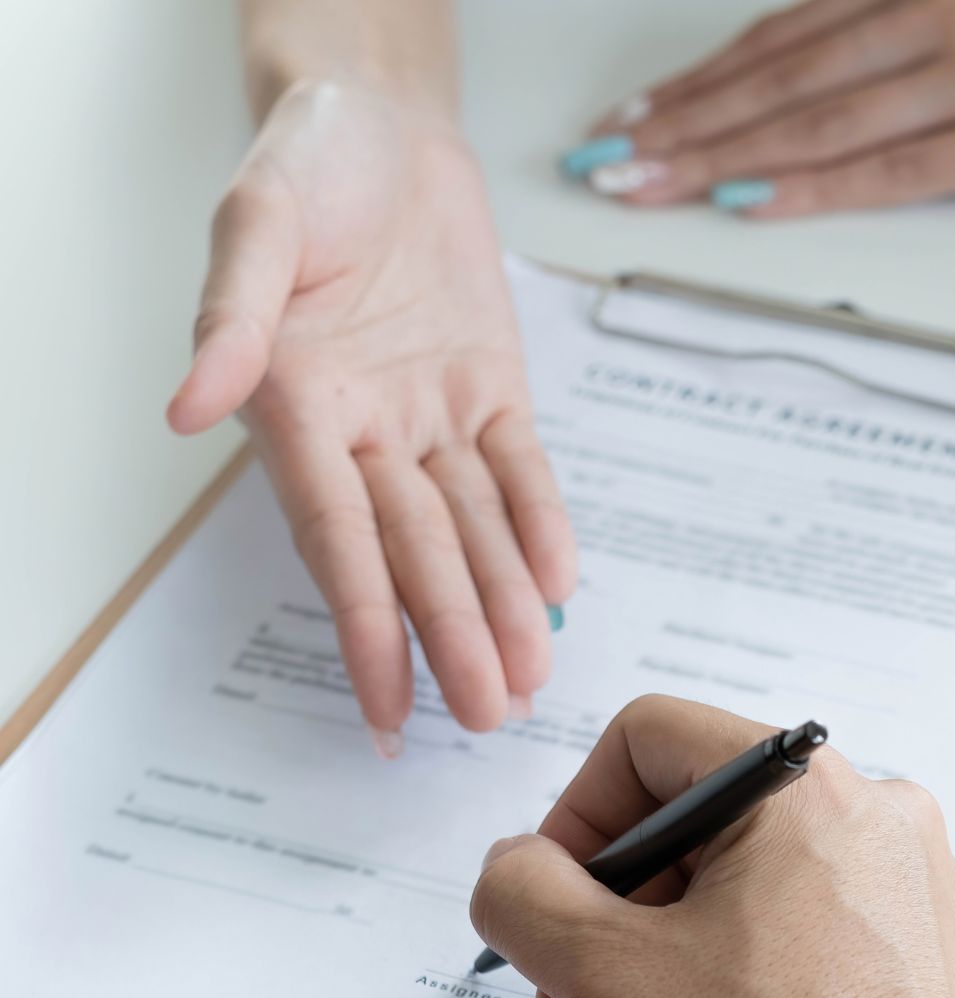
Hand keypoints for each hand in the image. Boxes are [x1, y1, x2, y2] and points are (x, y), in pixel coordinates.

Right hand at [169, 81, 575, 751]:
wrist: (382, 121)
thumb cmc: (308, 163)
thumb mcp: (257, 221)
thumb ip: (231, 316)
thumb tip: (190, 409)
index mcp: (297, 403)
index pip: (334, 536)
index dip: (363, 623)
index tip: (387, 705)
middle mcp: (366, 427)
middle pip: (415, 550)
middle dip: (452, 633)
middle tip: (487, 714)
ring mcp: (431, 413)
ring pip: (472, 526)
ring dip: (503, 601)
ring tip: (530, 678)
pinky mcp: (490, 389)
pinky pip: (520, 470)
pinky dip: (540, 523)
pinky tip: (561, 584)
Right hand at [470, 696, 954, 997]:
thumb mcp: (610, 974)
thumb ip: (526, 895)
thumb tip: (513, 868)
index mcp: (805, 784)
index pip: (652, 737)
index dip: (575, 814)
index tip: (548, 901)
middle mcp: (874, 815)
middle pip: (696, 823)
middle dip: (609, 915)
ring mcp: (906, 887)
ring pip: (743, 890)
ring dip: (656, 964)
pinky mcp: (918, 956)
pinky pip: (798, 938)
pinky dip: (728, 984)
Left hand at [572, 0, 954, 216]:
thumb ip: (951, 17)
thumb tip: (871, 57)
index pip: (795, 26)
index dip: (710, 71)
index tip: (647, 107)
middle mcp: (946, 4)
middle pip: (782, 71)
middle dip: (682, 118)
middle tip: (604, 157)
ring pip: (815, 119)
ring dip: (715, 155)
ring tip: (641, 183)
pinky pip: (890, 169)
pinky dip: (807, 189)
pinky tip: (745, 206)